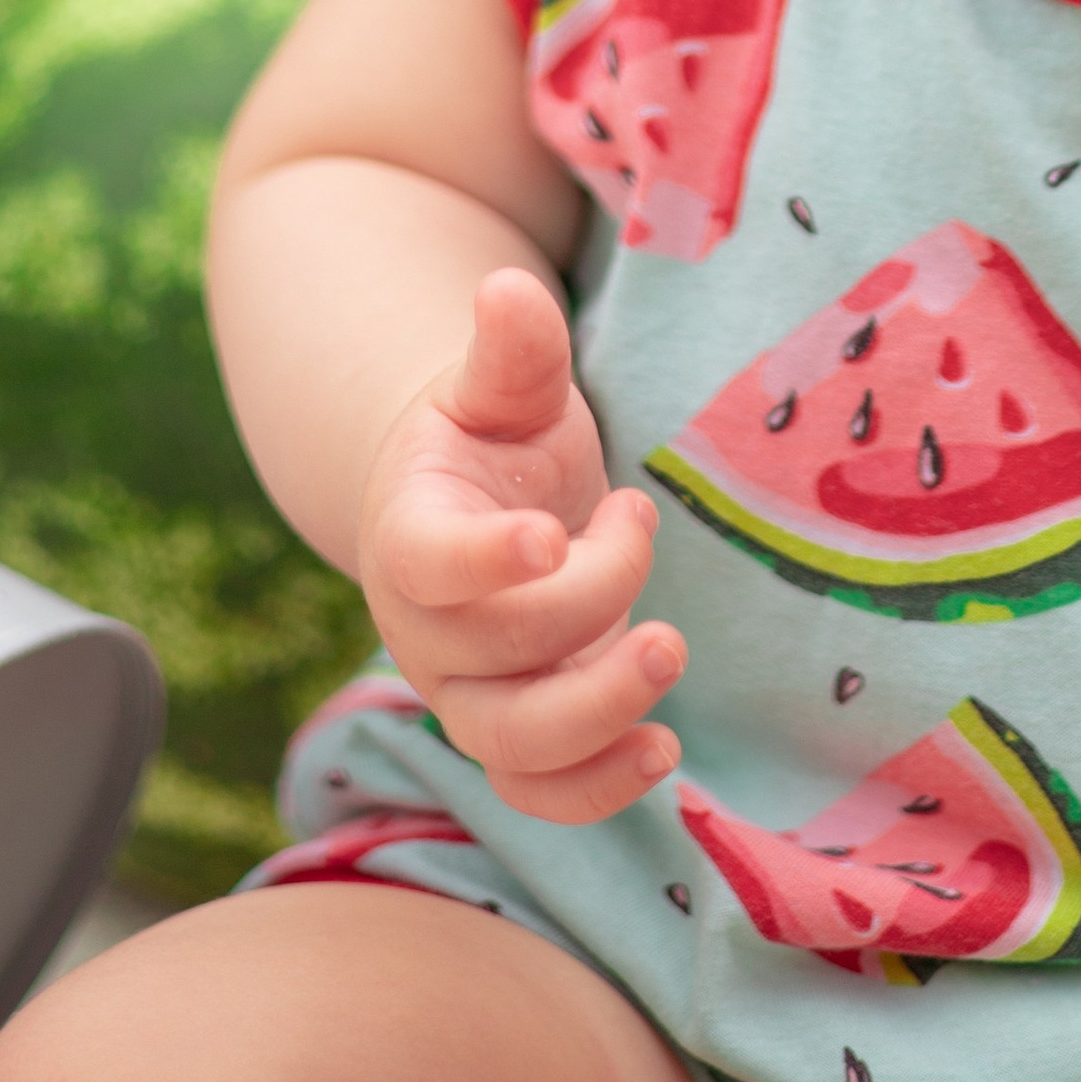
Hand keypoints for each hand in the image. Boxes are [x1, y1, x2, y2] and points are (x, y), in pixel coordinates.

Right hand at [357, 266, 687, 824]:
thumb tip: (507, 288)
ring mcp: (468, 694)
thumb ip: (511, 351)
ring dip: (600, 710)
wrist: (480, 514)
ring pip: (514, 743)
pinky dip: (598, 790)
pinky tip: (663, 751)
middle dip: (590, 598)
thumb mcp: (503, 390)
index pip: (430, 562)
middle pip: (495, 650)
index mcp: (411, 533)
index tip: (552, 536)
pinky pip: (541, 793)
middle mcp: (426, 629)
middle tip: (637, 514)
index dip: (485, 559)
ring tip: (669, 647)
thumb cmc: (493, 442)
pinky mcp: (516, 739)